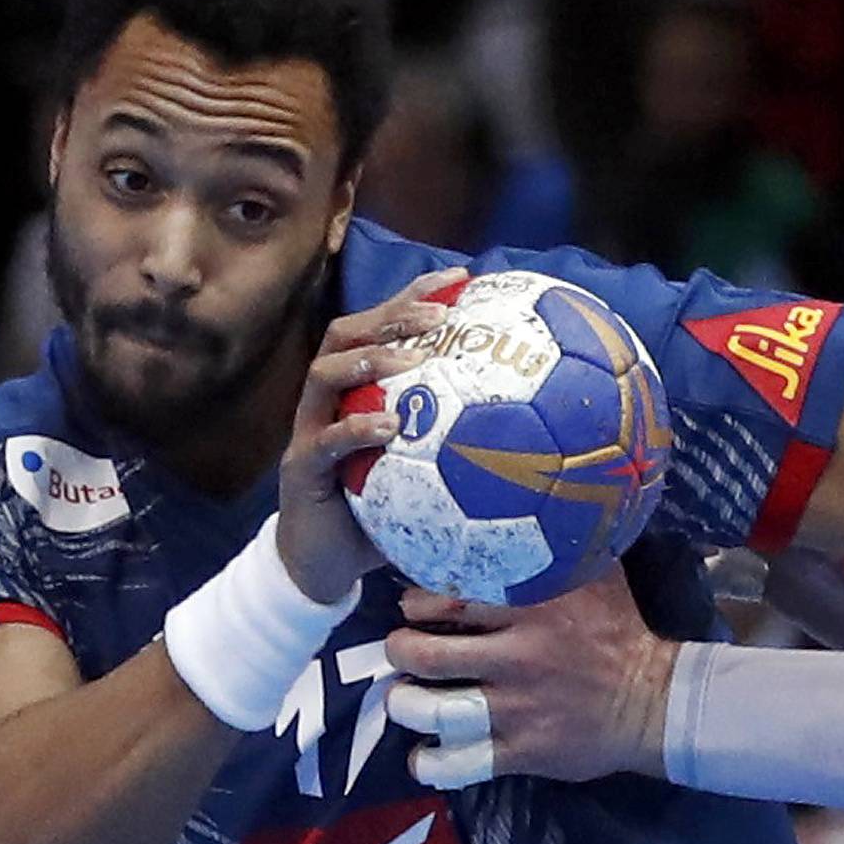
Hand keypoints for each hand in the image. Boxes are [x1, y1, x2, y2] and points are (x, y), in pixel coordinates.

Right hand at [276, 267, 463, 603]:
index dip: (415, 297)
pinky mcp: (301, 469)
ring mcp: (309, 430)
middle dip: (391, 315)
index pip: (380, 327)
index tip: (462, 278)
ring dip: (369, 361)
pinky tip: (390, 427)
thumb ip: (466, 452)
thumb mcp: (427, 478)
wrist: (322, 565)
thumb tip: (543, 443)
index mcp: (357, 391)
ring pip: (324, 374)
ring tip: (410, 360)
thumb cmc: (380, 516)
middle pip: (347, 334)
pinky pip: (324, 441)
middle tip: (438, 315)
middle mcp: (328, 400)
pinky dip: (355, 429)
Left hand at [383, 567, 675, 786]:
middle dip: (400, 649)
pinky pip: (459, 764)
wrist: (655, 701)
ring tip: (404, 695)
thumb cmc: (618, 630)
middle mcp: (519, 658)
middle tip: (402, 648)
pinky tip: (425, 753)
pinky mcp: (523, 751)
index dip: (416, 602)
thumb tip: (516, 511)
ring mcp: (518, 709)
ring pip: (434, 710)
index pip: (448, 597)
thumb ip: (554, 549)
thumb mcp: (595, 573)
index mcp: (532, 608)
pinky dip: (431, 762)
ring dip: (405, 703)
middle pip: (427, 655)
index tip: (412, 606)